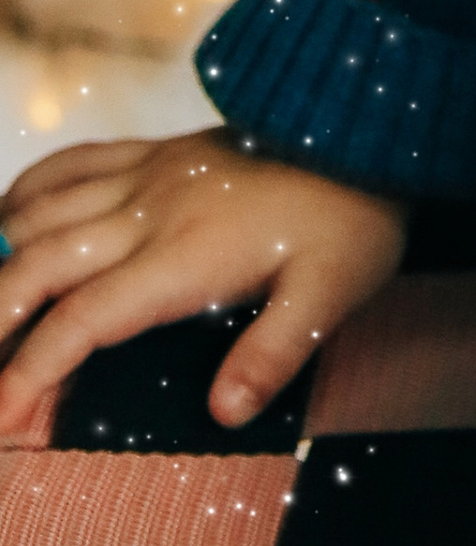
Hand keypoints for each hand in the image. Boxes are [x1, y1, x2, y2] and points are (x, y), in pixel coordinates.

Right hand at [0, 129, 405, 441]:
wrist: (367, 125)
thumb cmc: (352, 217)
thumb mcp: (330, 295)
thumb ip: (274, 354)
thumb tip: (223, 414)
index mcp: (185, 256)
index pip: (83, 320)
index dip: (32, 372)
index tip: (1, 420)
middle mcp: (150, 212)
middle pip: (38, 264)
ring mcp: (148, 175)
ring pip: (41, 211)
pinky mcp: (156, 152)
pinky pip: (72, 163)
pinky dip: (25, 195)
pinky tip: (5, 223)